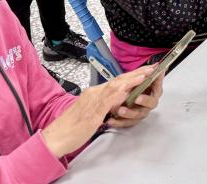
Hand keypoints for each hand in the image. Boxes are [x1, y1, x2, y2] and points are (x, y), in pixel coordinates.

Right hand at [41, 66, 159, 157]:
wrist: (55, 138)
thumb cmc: (70, 128)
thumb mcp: (90, 114)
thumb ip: (103, 106)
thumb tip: (116, 104)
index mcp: (93, 94)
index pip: (116, 81)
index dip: (131, 75)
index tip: (144, 71)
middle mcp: (93, 94)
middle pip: (118, 80)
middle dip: (136, 73)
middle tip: (151, 68)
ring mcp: (93, 102)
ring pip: (115, 86)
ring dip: (132, 80)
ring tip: (146, 75)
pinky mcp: (92, 112)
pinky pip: (108, 100)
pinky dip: (120, 94)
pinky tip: (130, 90)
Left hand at [105, 72, 162, 128]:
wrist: (108, 99)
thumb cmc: (124, 87)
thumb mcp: (130, 78)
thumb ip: (143, 72)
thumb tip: (155, 66)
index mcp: (150, 91)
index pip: (158, 88)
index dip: (157, 85)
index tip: (151, 81)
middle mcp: (147, 102)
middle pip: (151, 103)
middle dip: (145, 100)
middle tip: (137, 98)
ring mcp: (139, 112)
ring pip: (138, 114)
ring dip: (129, 113)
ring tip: (120, 109)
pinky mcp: (130, 120)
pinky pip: (127, 123)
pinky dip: (119, 122)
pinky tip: (111, 120)